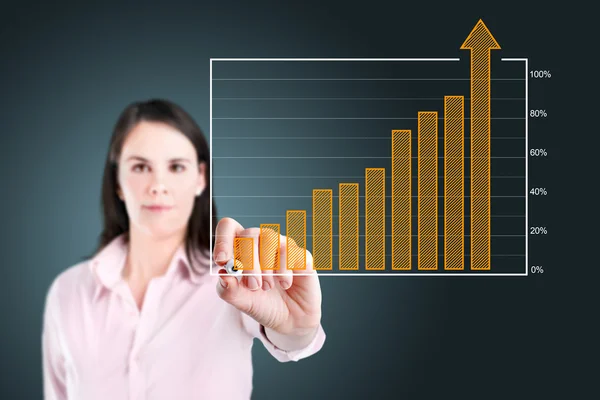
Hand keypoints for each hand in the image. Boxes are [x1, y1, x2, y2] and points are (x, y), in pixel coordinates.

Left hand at [213, 217, 321, 341]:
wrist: (290, 321)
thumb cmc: (263, 305)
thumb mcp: (241, 301)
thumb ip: (228, 289)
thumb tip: (222, 274)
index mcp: (242, 249)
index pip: (229, 227)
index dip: (223, 239)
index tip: (223, 261)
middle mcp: (261, 242)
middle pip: (249, 234)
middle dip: (248, 262)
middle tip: (252, 286)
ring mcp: (282, 246)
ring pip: (270, 239)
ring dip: (266, 267)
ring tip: (267, 287)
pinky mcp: (300, 254)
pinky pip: (290, 251)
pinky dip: (284, 270)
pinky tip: (285, 284)